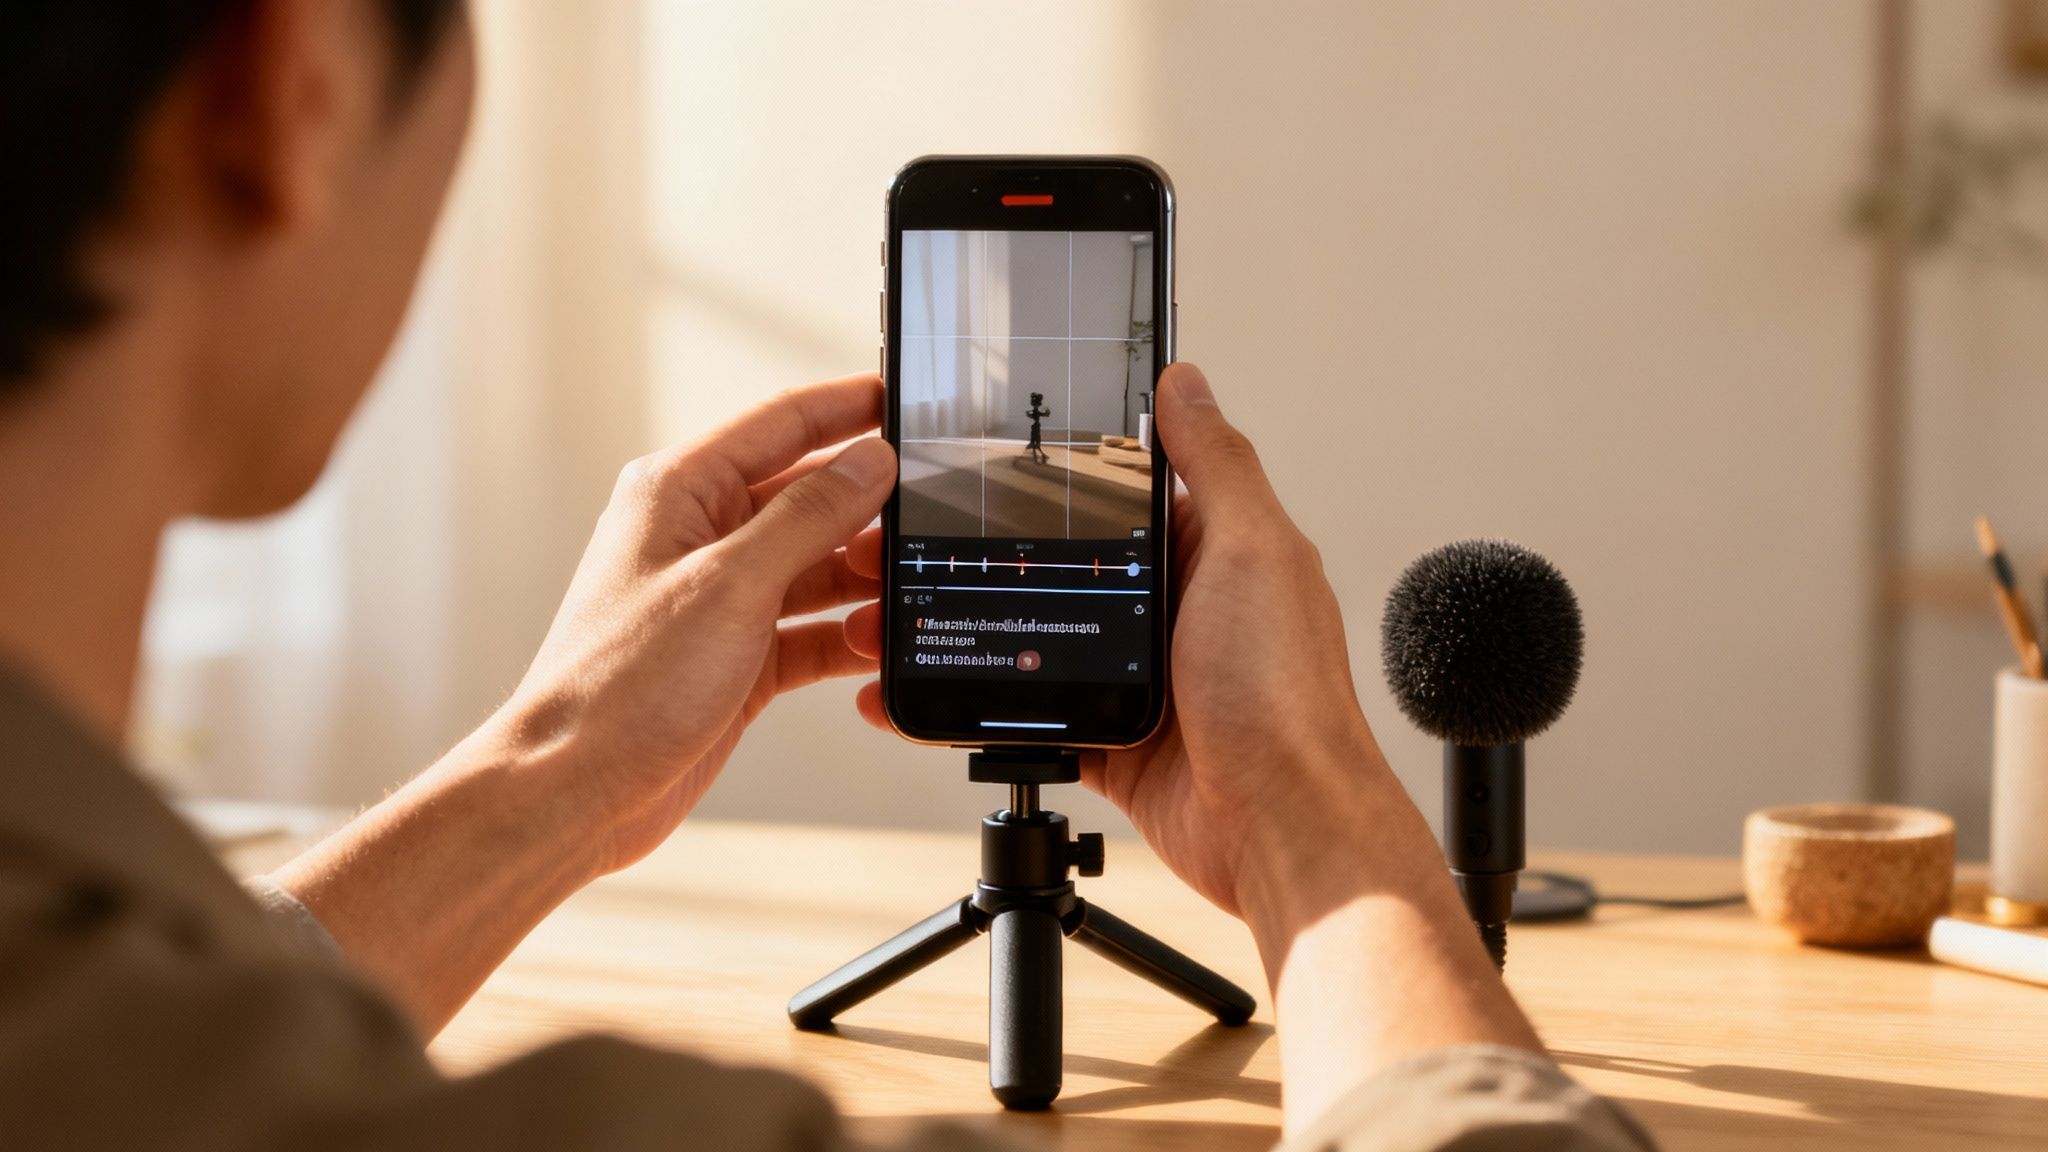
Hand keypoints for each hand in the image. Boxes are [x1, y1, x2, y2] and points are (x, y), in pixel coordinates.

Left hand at [498, 372, 894, 873]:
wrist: (579, 790)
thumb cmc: (619, 686)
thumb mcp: (730, 584)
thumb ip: (808, 516)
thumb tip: (868, 461)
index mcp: (679, 492)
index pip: (782, 424)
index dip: (848, 407)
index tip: (907, 401)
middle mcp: (699, 537)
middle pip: (808, 497)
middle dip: (869, 509)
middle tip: (930, 515)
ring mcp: (722, 599)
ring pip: (817, 567)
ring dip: (863, 581)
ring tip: (907, 591)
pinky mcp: (739, 657)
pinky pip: (812, 630)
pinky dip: (847, 638)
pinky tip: (877, 647)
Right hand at [850, 363, 1402, 924]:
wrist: (1281, 828)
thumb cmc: (1286, 698)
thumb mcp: (1251, 551)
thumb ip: (1216, 463)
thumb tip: (1186, 381)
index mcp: (1215, 551)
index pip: (1130, 489)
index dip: (1067, 467)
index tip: (994, 446)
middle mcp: (1177, 611)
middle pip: (1071, 562)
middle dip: (999, 553)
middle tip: (918, 534)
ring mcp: (1142, 678)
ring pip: (1044, 637)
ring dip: (980, 628)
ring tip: (905, 608)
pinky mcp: (1114, 741)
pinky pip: (1033, 712)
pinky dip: (982, 707)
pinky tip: (930, 695)